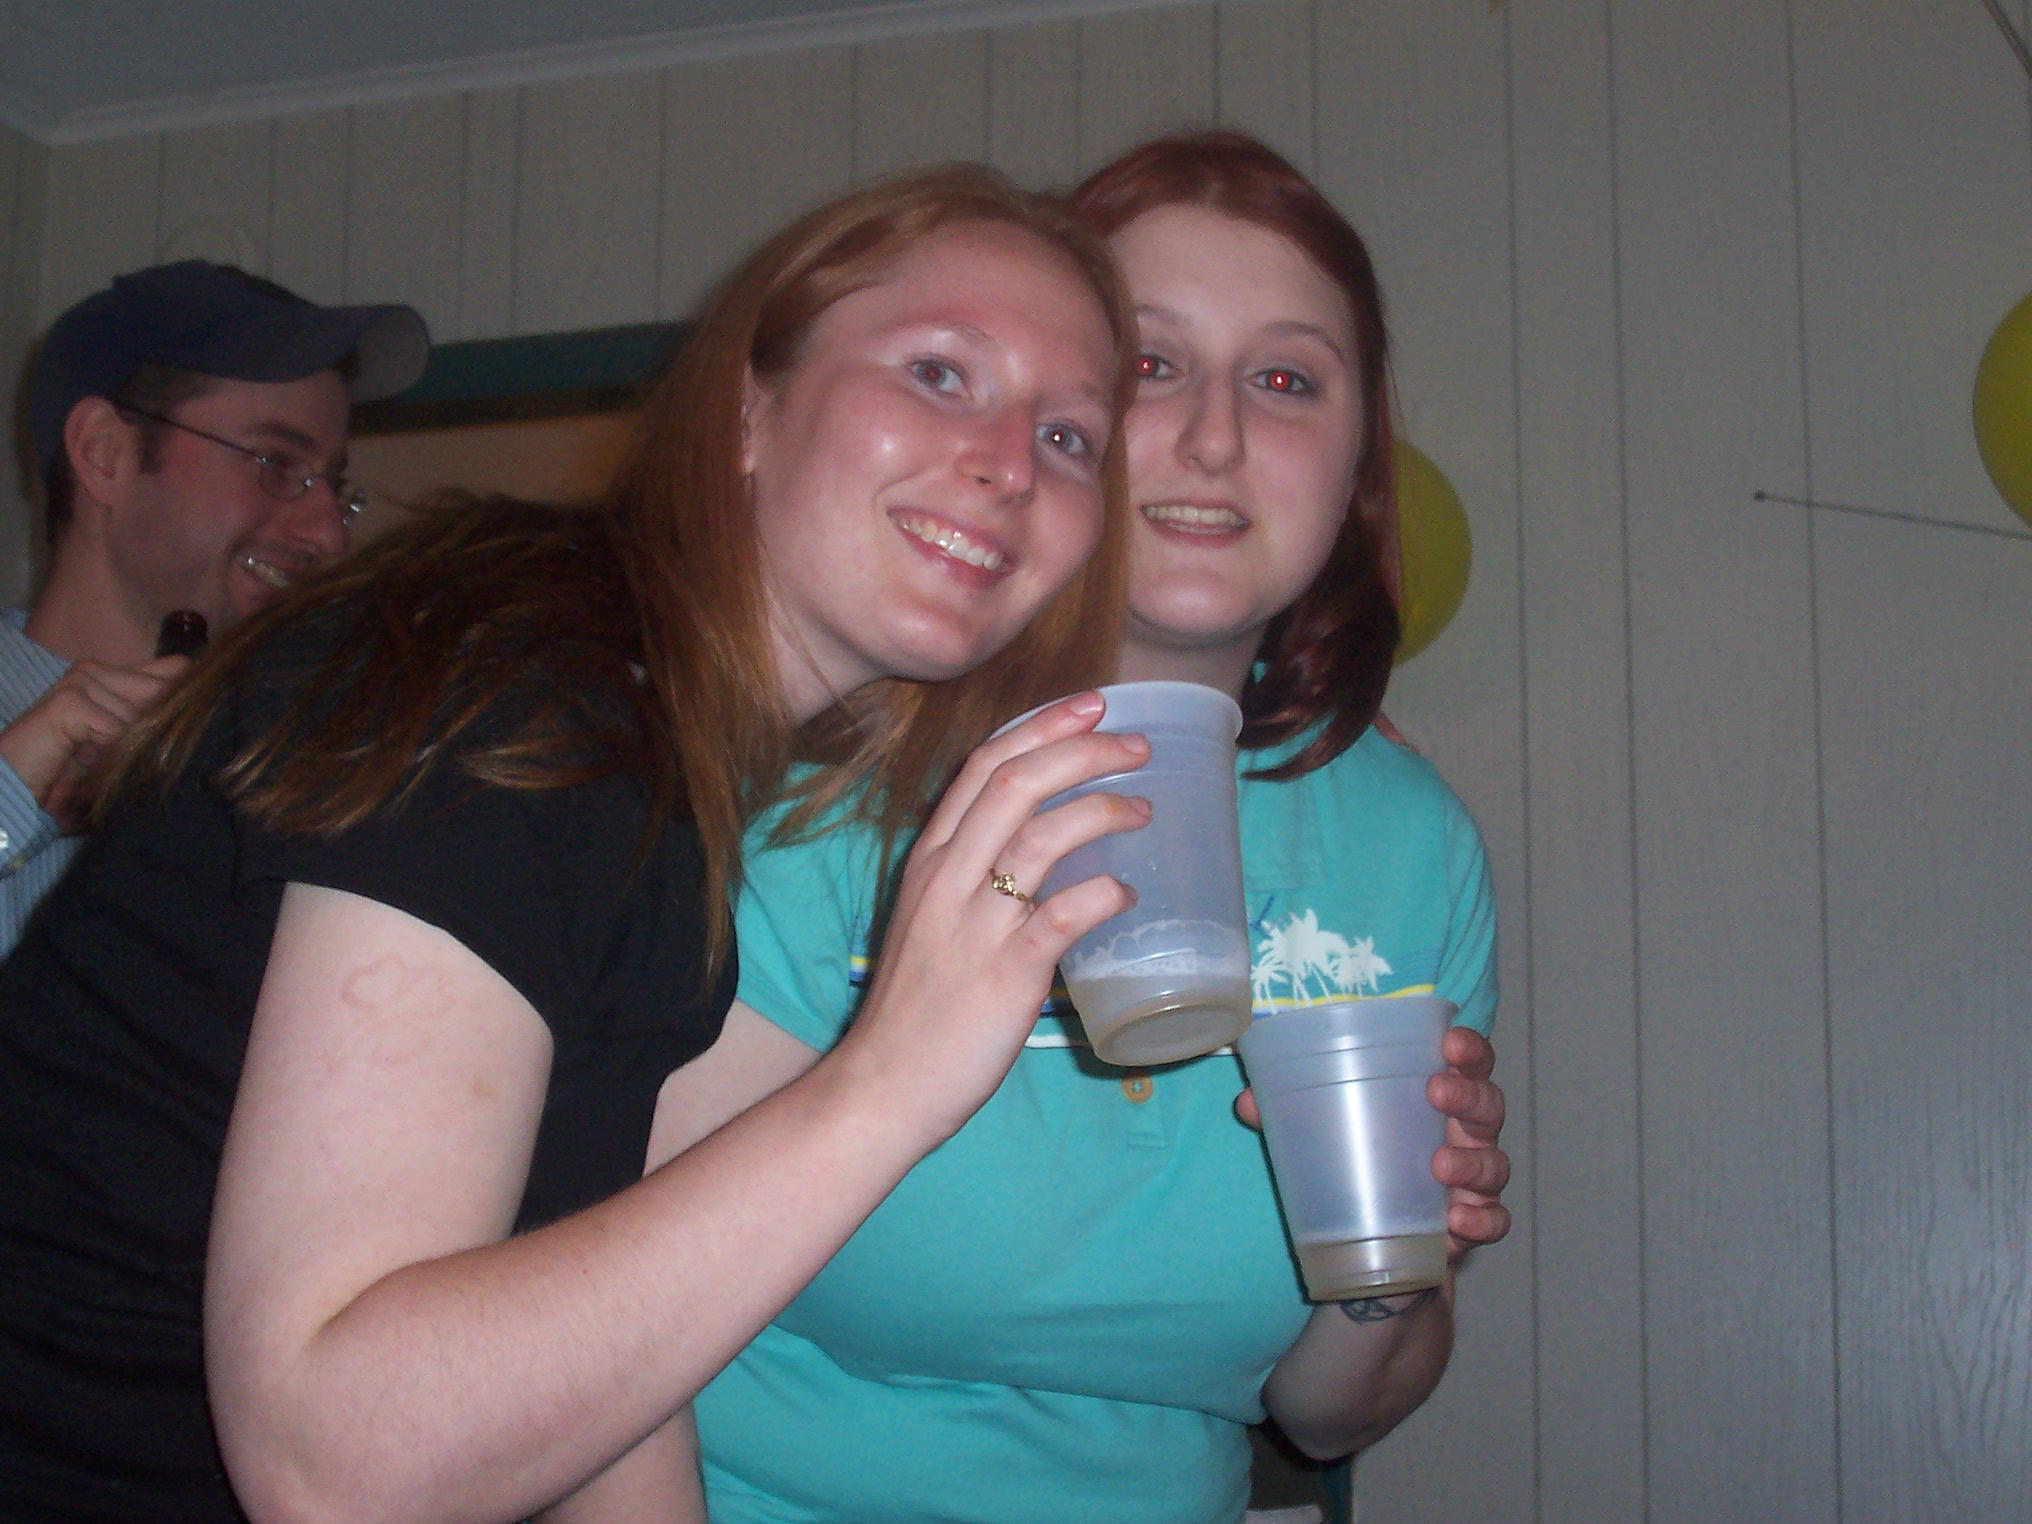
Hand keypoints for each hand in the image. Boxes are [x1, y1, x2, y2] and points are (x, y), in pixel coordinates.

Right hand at [0, 655, 187, 828]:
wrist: (12, 794)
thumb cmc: (67, 777)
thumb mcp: (118, 749)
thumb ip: (152, 727)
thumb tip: (208, 717)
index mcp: (112, 676)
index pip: (175, 671)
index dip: (188, 701)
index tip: (198, 725)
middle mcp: (96, 669)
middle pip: (167, 694)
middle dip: (160, 733)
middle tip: (124, 759)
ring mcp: (80, 681)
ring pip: (144, 717)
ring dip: (129, 752)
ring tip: (99, 766)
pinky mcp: (69, 702)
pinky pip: (117, 732)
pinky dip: (109, 756)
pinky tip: (87, 767)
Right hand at [836, 691, 1150, 1141]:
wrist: (883, 1084)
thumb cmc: (917, 1006)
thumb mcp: (933, 919)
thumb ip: (975, 878)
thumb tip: (1043, 851)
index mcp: (931, 860)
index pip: (983, 768)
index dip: (1041, 726)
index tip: (1091, 704)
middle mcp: (948, 879)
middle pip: (1016, 784)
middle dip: (1081, 751)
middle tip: (1135, 744)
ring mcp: (975, 925)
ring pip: (1040, 838)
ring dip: (1100, 810)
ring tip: (1144, 807)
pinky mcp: (1005, 973)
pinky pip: (1060, 915)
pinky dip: (1101, 893)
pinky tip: (1128, 892)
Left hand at [1232, 1025, 1511, 1263]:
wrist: (1379, 1252)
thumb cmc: (1362, 1167)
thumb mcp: (1326, 1135)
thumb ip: (1291, 1114)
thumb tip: (1246, 1102)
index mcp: (1436, 1099)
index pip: (1467, 1063)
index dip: (1469, 1048)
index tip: (1450, 1042)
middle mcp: (1464, 1135)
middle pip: (1487, 1106)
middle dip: (1468, 1094)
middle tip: (1437, 1092)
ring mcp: (1472, 1181)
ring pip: (1493, 1163)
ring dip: (1471, 1160)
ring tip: (1440, 1164)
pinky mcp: (1469, 1226)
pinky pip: (1491, 1221)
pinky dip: (1479, 1220)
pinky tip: (1456, 1220)